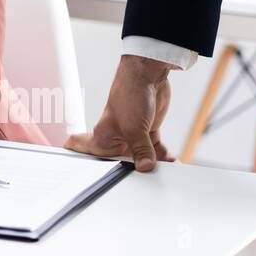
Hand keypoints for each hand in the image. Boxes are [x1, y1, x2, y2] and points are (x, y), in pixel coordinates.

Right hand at [64, 54, 176, 171]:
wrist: (148, 75)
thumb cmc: (128, 94)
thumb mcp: (135, 129)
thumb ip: (141, 151)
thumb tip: (145, 168)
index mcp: (103, 136)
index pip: (87, 153)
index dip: (85, 164)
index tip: (84, 178)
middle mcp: (115, 137)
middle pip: (120, 161)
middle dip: (131, 171)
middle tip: (142, 180)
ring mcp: (132, 134)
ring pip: (140, 156)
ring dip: (152, 163)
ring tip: (163, 174)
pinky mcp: (147, 130)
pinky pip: (154, 149)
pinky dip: (162, 155)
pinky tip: (171, 162)